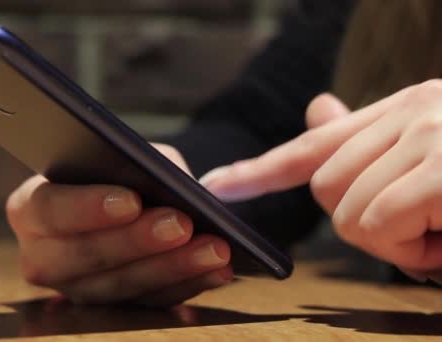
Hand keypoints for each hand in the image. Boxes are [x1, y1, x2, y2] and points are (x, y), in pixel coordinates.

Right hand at [6, 144, 231, 306]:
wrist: (125, 200)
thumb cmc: (116, 172)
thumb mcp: (125, 155)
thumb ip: (141, 165)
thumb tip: (175, 187)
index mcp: (31, 208)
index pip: (48, 210)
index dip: (87, 207)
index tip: (131, 201)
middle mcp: (43, 256)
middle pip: (82, 257)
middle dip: (136, 242)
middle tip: (180, 224)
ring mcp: (75, 289)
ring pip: (119, 287)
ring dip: (171, 267)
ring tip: (213, 248)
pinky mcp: (109, 309)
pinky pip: (147, 303)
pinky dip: (186, 285)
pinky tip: (216, 269)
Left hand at [200, 83, 441, 282]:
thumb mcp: (431, 163)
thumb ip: (370, 146)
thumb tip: (317, 107)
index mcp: (402, 109)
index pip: (312, 145)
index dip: (258, 171)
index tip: (215, 185)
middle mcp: (411, 111)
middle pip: (323, 189)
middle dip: (365, 226)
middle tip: (423, 228)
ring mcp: (427, 134)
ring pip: (347, 215)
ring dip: (395, 244)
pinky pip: (379, 225)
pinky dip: (411, 252)